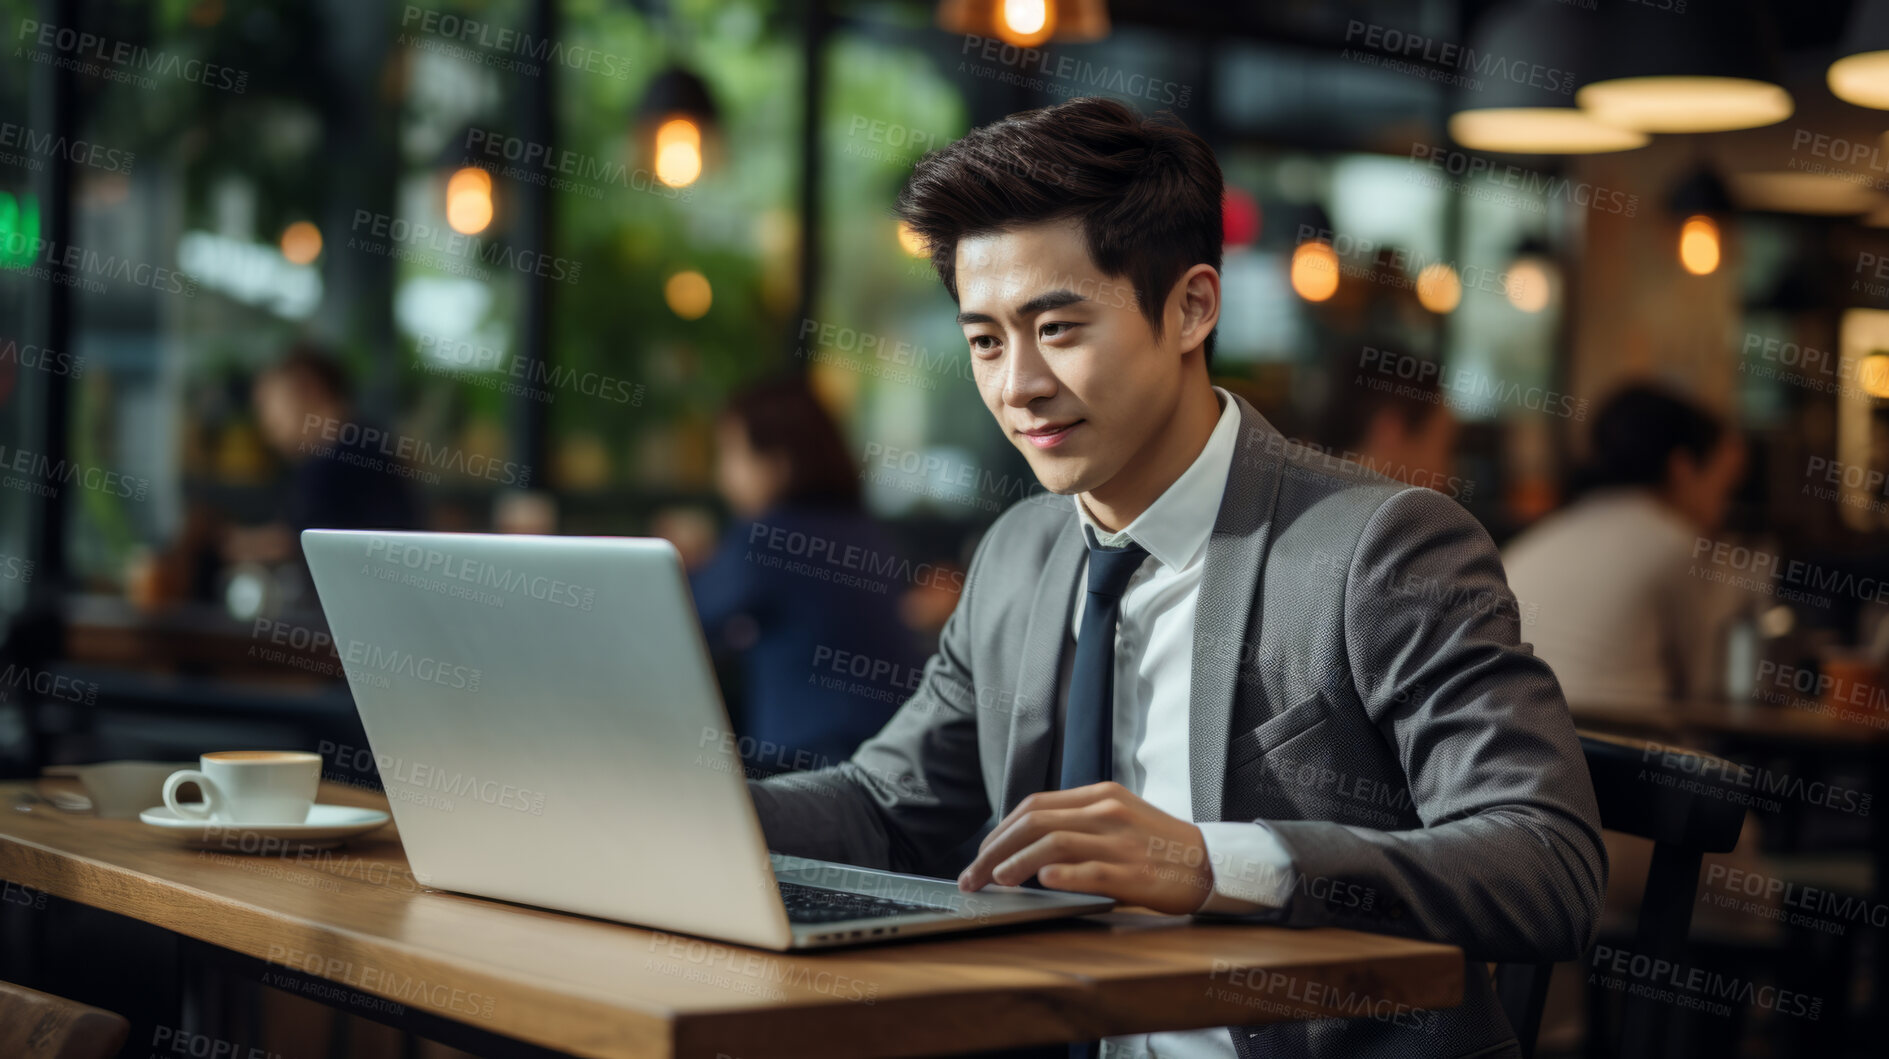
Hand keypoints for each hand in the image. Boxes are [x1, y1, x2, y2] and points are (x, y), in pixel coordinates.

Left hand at [956, 781, 1213, 913]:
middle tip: (974, 875)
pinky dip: (1061, 875)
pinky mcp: (1132, 872)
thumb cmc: (1160, 846)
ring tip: (995, 881)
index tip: (982, 853)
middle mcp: (1107, 812)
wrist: (1211, 864)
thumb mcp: (1120, 818)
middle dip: (995, 848)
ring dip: (1016, 862)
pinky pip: (1089, 870)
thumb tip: (1029, 842)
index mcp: (1101, 796)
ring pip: (1054, 843)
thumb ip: (1080, 823)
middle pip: (1035, 821)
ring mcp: (1119, 841)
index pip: (1035, 805)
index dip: (1001, 830)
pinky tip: (1040, 882)